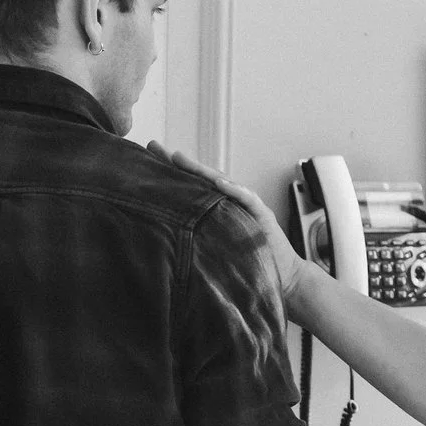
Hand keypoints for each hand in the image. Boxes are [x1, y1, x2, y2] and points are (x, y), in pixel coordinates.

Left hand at [144, 141, 312, 303]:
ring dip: (200, 170)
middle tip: (153, 146)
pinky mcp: (262, 215)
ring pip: (221, 183)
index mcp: (216, 209)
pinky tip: (219, 183)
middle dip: (177, 162)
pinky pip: (247, 200)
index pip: (189, 187)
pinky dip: (234, 190)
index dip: (168, 174)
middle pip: (200, 179)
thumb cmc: (247, 265)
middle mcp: (229, 202)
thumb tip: (162, 242)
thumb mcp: (215, 250)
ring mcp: (246, 206)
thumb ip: (196, 240)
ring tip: (178, 158)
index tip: (144, 161)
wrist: (281, 278)